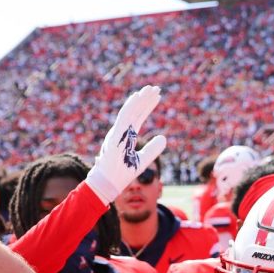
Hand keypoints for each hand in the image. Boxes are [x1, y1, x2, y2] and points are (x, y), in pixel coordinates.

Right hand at [85, 85, 167, 202]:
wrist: (109, 184)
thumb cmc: (122, 173)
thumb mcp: (143, 160)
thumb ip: (153, 149)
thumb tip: (164, 138)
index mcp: (127, 135)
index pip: (139, 116)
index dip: (148, 105)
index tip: (158, 96)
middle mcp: (121, 131)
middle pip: (135, 111)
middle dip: (146, 99)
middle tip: (157, 88)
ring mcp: (117, 133)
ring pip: (129, 111)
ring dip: (140, 99)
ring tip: (150, 89)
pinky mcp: (114, 137)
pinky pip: (123, 119)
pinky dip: (130, 107)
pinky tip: (137, 98)